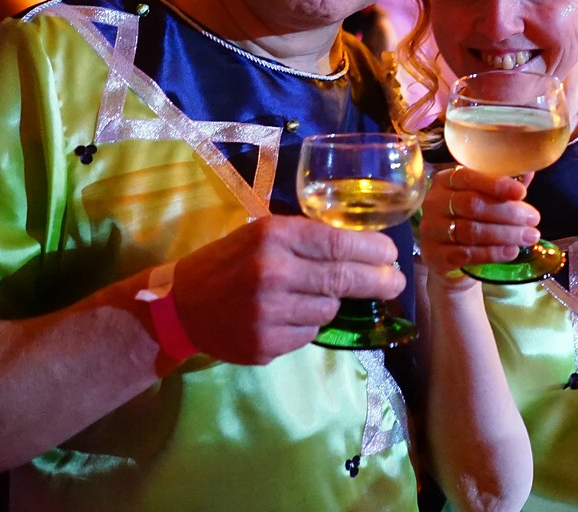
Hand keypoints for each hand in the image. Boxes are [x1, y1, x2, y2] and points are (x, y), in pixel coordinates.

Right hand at [169, 215, 405, 365]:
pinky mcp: (266, 344)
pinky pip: (308, 335)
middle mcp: (273, 272)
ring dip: (329, 302)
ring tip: (307, 295)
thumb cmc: (227, 261)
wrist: (181, 305)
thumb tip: (362, 247)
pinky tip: (285, 315)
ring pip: (328, 309)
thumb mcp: (262, 234)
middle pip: (343, 278)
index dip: (372, 250)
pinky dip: (306, 325)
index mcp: (273, 236)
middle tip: (397, 282)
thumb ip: (305, 239)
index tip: (392, 254)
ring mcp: (269, 312)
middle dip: (378, 281)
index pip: (338, 243)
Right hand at [418, 165, 538, 285]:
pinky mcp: (434, 256)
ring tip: (529, 237)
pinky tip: (511, 251)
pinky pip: (466, 254)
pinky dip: (492, 253)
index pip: (469, 177)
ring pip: (471, 230)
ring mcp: (431, 230)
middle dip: (508, 212)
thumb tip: (530, 171)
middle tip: (534, 219)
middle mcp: (434, 202)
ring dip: (505, 234)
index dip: (496, 185)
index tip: (522, 193)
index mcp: (446, 181)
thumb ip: (505, 187)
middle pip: (473, 205)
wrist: (452, 261)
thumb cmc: (472, 222)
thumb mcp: (487, 200)